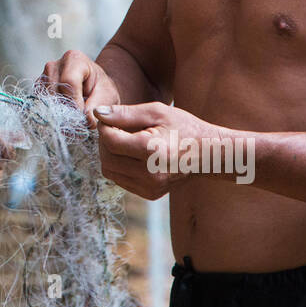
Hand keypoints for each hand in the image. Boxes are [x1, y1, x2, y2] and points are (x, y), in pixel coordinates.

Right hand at [39, 49, 120, 127]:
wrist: (92, 87)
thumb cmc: (101, 89)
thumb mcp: (106, 96)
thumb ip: (97, 107)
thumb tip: (86, 120)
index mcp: (74, 59)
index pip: (68, 81)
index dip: (75, 102)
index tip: (84, 117)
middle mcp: (54, 65)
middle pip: (55, 93)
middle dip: (67, 112)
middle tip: (80, 124)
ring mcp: (43, 77)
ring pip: (46, 101)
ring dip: (60, 115)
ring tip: (74, 122)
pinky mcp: (38, 89)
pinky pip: (41, 105)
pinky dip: (53, 115)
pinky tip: (65, 117)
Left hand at [92, 102, 222, 199]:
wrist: (209, 154)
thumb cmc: (183, 127)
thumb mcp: (156, 112)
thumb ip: (124, 113)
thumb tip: (97, 114)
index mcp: (152, 151)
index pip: (110, 141)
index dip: (104, 127)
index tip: (110, 119)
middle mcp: (150, 174)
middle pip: (106, 158)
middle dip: (104, 141)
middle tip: (115, 128)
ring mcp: (150, 187)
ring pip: (109, 171)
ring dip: (109, 154)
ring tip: (123, 140)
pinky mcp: (150, 194)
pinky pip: (120, 179)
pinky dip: (120, 166)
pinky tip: (133, 154)